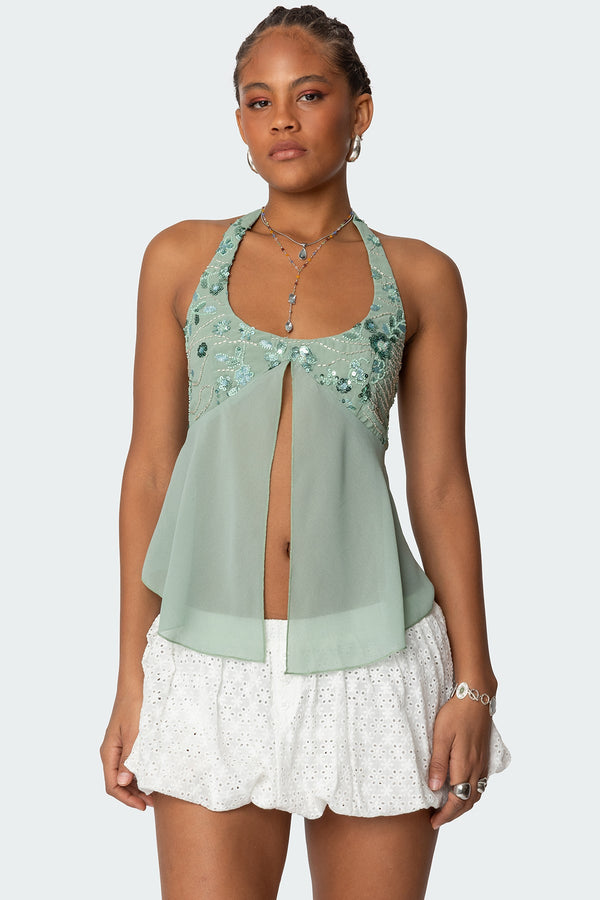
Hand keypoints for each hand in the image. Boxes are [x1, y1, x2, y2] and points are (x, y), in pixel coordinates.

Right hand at [100, 695, 152, 810]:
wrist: (136, 684)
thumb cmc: (135, 706)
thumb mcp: (135, 733)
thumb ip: (130, 758)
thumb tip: (123, 783)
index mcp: (109, 752)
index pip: (112, 785)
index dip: (126, 799)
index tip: (143, 806)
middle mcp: (112, 751)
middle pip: (119, 782)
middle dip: (134, 795)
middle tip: (153, 802)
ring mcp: (120, 746)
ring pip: (126, 774)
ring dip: (138, 785)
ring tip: (155, 792)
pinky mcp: (128, 741)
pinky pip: (131, 762)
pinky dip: (141, 772)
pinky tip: (153, 774)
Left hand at [428, 695, 490, 829]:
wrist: (476, 696)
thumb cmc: (455, 714)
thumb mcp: (441, 736)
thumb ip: (439, 763)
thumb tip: (435, 789)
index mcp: (465, 765)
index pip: (457, 800)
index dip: (446, 815)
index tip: (433, 821)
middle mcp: (477, 768)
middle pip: (469, 802)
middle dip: (454, 815)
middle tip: (438, 819)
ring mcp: (483, 762)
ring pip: (477, 794)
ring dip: (464, 806)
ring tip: (448, 808)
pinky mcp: (485, 756)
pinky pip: (481, 783)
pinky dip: (472, 794)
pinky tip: (463, 789)